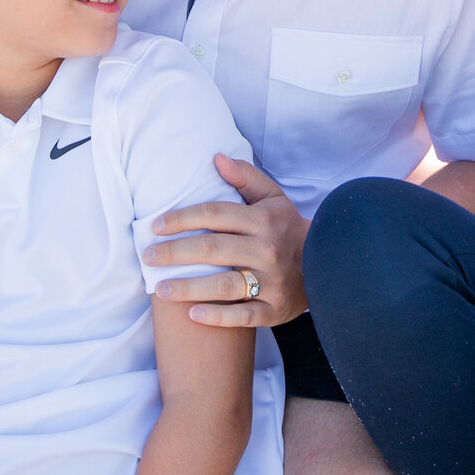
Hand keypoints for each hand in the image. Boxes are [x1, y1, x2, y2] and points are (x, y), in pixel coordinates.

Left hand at [140, 156, 305, 327]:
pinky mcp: (273, 310)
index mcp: (263, 220)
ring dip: (188, 287)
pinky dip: (217, 316)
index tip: (155, 226)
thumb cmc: (287, 229)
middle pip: (212, 250)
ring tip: (160, 289)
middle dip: (174, 253)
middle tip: (147, 258)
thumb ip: (245, 177)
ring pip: (223, 285)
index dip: (181, 219)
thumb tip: (217, 158)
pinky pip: (242, 315)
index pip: (214, 215)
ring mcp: (271, 282)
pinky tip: (192, 314)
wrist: (326, 267)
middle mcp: (267, 250)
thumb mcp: (273, 198)